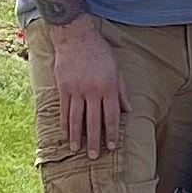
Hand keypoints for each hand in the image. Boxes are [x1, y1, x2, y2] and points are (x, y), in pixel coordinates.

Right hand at [51, 20, 125, 156]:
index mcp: (109, 87)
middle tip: (94, 156)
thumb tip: (127, 111)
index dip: (112, 133)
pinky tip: (65, 134)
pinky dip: (65, 124)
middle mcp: (92, 90)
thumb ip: (122, 92)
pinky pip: (64, 110)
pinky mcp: (63, 87)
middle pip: (93, 121)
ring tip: (77, 150)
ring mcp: (76, 89)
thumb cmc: (100, 52)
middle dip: (94, 141)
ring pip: (76, 119)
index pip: (111, 116)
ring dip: (77, 136)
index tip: (112, 147)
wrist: (76, 36)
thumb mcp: (116, 69)